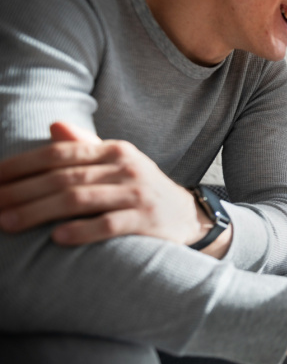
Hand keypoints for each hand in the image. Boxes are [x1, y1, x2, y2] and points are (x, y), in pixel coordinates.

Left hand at [0, 122, 217, 248]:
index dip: (23, 165)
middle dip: (22, 192)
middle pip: (65, 178)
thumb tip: (53, 125)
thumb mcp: (119, 164)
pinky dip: (81, 231)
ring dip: (39, 212)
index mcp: (115, 151)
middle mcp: (127, 168)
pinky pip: (109, 225)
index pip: (61, 153)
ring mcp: (138, 195)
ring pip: (80, 200)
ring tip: (8, 223)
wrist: (190, 216)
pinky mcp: (148, 222)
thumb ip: (86, 147)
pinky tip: (56, 238)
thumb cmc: (142, 190)